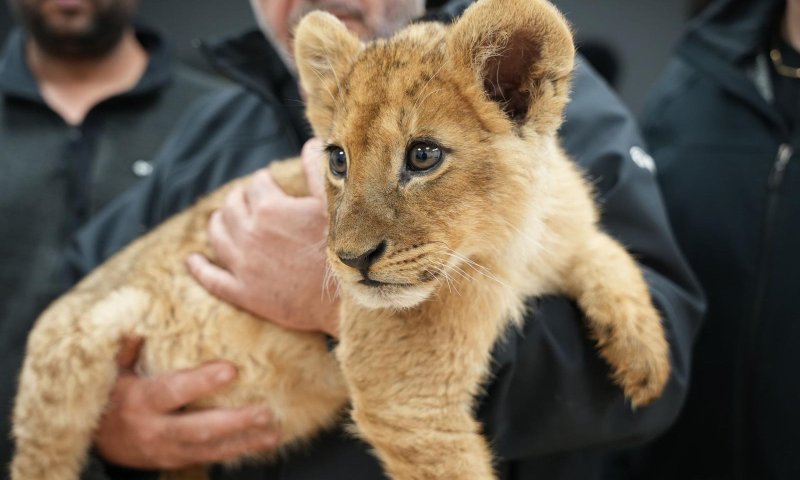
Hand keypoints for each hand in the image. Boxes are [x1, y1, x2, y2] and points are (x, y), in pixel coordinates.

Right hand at [94, 338, 279, 469]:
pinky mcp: (180, 460)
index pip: (173, 392)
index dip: (201, 382)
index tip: (231, 370)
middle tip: (264, 412)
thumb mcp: (113, 371)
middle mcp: (155, 430)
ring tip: (274, 431)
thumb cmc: (113, 395)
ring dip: (245, 441)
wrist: (99, 443)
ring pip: (211, 449)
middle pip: (198, 428)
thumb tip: (141, 317)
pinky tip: (265, 441)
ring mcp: (169, 450)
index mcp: (140, 402)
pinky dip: (239, 450)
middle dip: (233, 421)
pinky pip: (212, 457)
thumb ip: (128, 348)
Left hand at [187, 138, 339, 336]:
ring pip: (218, 235)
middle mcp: (249, 234)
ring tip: (223, 219)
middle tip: (251, 200)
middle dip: (241, 198)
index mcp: (270, 209)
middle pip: (232, 206)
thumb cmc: (344, 251)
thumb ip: (318, 170)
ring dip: (219, 222)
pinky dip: (199, 268)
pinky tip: (193, 260)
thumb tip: (311, 143)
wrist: (345, 302)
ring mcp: (243, 266)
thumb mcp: (334, 205)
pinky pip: (211, 278)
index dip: (266, 181)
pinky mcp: (244, 293)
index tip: (272, 183)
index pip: (257, 184)